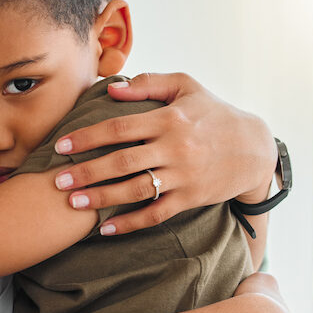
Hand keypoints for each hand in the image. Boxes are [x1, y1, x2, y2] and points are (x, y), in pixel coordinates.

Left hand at [53, 72, 276, 233]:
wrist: (254, 148)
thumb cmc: (214, 113)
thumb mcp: (186, 87)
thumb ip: (148, 84)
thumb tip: (113, 88)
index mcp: (169, 119)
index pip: (119, 128)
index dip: (88, 137)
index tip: (62, 146)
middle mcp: (175, 148)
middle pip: (122, 162)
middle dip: (87, 172)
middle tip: (57, 181)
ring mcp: (183, 176)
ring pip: (136, 190)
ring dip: (102, 199)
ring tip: (74, 204)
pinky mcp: (191, 198)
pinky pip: (156, 214)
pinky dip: (131, 223)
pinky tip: (106, 229)